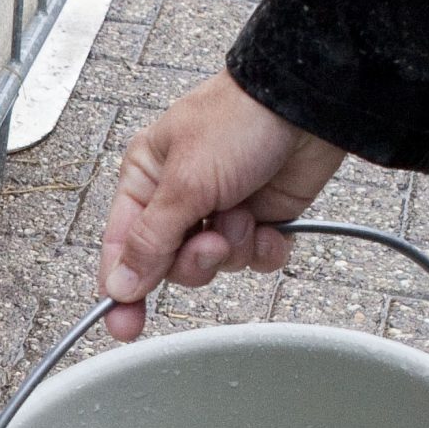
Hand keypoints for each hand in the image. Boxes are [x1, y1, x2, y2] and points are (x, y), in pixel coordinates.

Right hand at [98, 71, 345, 340]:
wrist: (308, 102)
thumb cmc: (241, 118)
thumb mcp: (184, 183)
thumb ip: (150, 241)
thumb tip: (119, 284)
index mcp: (146, 178)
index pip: (121, 246)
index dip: (122, 288)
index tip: (124, 324)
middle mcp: (179, 197)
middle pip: (169, 264)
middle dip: (195, 259)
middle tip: (211, 239)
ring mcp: (220, 209)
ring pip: (213, 265)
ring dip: (232, 248)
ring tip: (245, 215)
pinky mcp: (258, 218)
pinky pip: (251, 260)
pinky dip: (263, 249)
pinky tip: (269, 226)